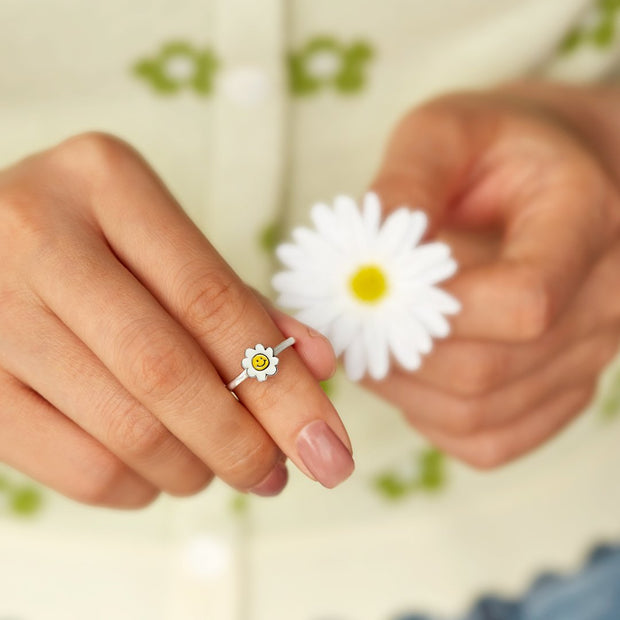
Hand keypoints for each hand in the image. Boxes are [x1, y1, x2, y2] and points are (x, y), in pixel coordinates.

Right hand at [0, 133, 352, 507]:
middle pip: (165, 372)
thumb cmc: (97, 241)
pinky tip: (159, 471)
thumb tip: (317, 365)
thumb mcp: (167, 242)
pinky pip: (74, 468)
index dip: (283, 388)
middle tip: (280, 474)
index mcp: (106, 182)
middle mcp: (37, 234)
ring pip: (123, 431)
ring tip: (220, 466)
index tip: (330, 447)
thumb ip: (240, 302)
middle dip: (242, 444)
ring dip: (194, 469)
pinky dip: (137, 487)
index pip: (214, 301)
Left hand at [367, 84, 619, 467]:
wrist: (554, 181)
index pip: (523, 301)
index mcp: (586, 220)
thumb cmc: (497, 149)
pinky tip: (413, 375)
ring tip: (372, 343)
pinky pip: (487, 441)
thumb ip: (407, 180)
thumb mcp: (447, 131)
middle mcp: (603, 301)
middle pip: (488, 369)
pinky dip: (431, 420)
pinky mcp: (560, 393)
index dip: (435, 310)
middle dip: (398, 352)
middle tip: (350, 322)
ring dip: (404, 389)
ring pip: (479, 415)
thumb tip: (364, 257)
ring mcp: (587, 357)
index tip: (371, 288)